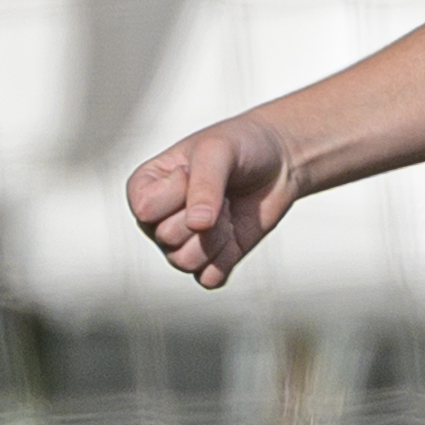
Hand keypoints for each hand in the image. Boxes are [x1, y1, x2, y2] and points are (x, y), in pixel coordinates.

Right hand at [129, 116, 300, 288]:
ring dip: (216, 237)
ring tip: (227, 212)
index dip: (176, 191)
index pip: (145, 208)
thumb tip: (198, 225)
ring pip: (184, 262)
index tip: (192, 170)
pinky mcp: (210, 261)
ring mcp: (183, 243)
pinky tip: (235, 232)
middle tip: (220, 193)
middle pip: (166, 237)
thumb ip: (204, 184)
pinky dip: (227, 257)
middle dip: (203, 214)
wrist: (279, 161)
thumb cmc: (241, 146)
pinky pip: (208, 278)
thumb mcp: (218, 151)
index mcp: (147, 186)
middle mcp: (158, 219)